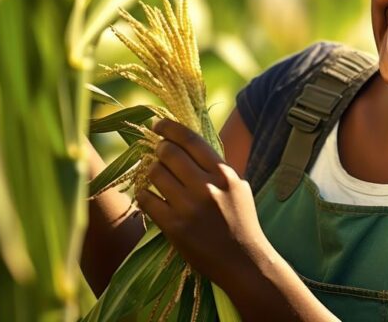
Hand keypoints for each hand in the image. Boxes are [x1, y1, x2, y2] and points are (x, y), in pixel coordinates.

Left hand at [135, 118, 270, 286]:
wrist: (243, 262)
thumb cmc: (241, 221)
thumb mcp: (237, 186)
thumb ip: (216, 166)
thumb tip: (187, 143)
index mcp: (223, 174)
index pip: (190, 139)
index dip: (169, 127)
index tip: (158, 125)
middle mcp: (206, 187)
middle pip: (169, 153)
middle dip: (159, 148)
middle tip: (158, 151)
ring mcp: (189, 207)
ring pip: (155, 173)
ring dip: (152, 171)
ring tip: (156, 175)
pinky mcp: (174, 227)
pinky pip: (147, 200)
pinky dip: (145, 195)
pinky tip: (150, 196)